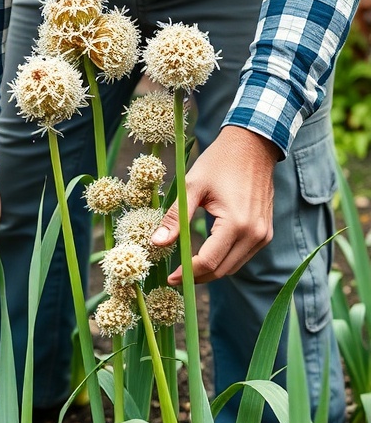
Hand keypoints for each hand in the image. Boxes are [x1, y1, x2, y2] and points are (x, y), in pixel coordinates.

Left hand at [151, 126, 279, 283]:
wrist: (253, 145)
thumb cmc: (220, 161)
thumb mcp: (192, 186)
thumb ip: (175, 217)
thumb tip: (156, 243)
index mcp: (237, 223)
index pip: (209, 261)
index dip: (187, 273)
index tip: (170, 277)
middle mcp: (255, 234)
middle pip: (222, 270)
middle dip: (197, 277)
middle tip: (176, 276)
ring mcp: (263, 235)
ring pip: (233, 267)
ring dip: (211, 271)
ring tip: (188, 268)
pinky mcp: (265, 233)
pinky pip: (242, 257)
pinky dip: (224, 261)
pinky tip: (206, 255)